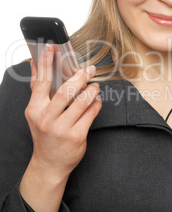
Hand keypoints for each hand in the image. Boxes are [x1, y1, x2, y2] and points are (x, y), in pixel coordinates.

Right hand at [25, 44, 101, 180]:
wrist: (49, 164)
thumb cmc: (44, 134)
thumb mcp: (36, 113)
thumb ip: (37, 89)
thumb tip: (34, 65)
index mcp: (35, 109)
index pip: (41, 82)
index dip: (46, 62)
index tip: (52, 47)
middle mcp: (46, 119)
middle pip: (65, 91)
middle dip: (80, 77)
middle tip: (89, 70)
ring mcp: (61, 129)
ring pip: (81, 102)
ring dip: (91, 91)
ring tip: (95, 86)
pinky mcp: (76, 137)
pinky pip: (90, 115)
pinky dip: (96, 105)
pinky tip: (97, 101)